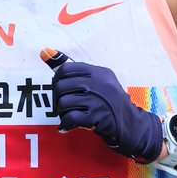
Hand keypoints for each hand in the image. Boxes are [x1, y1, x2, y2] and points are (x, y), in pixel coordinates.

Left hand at [43, 49, 162, 162]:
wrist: (132, 125)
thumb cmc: (110, 102)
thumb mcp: (98, 82)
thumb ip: (73, 70)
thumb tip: (44, 51)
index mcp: (99, 72)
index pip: (66, 69)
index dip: (57, 80)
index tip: (60, 90)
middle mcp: (99, 83)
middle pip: (61, 86)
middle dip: (57, 99)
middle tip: (63, 106)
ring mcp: (99, 100)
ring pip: (63, 103)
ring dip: (61, 113)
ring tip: (68, 116)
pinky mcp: (97, 117)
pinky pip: (70, 118)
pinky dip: (65, 124)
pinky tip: (68, 126)